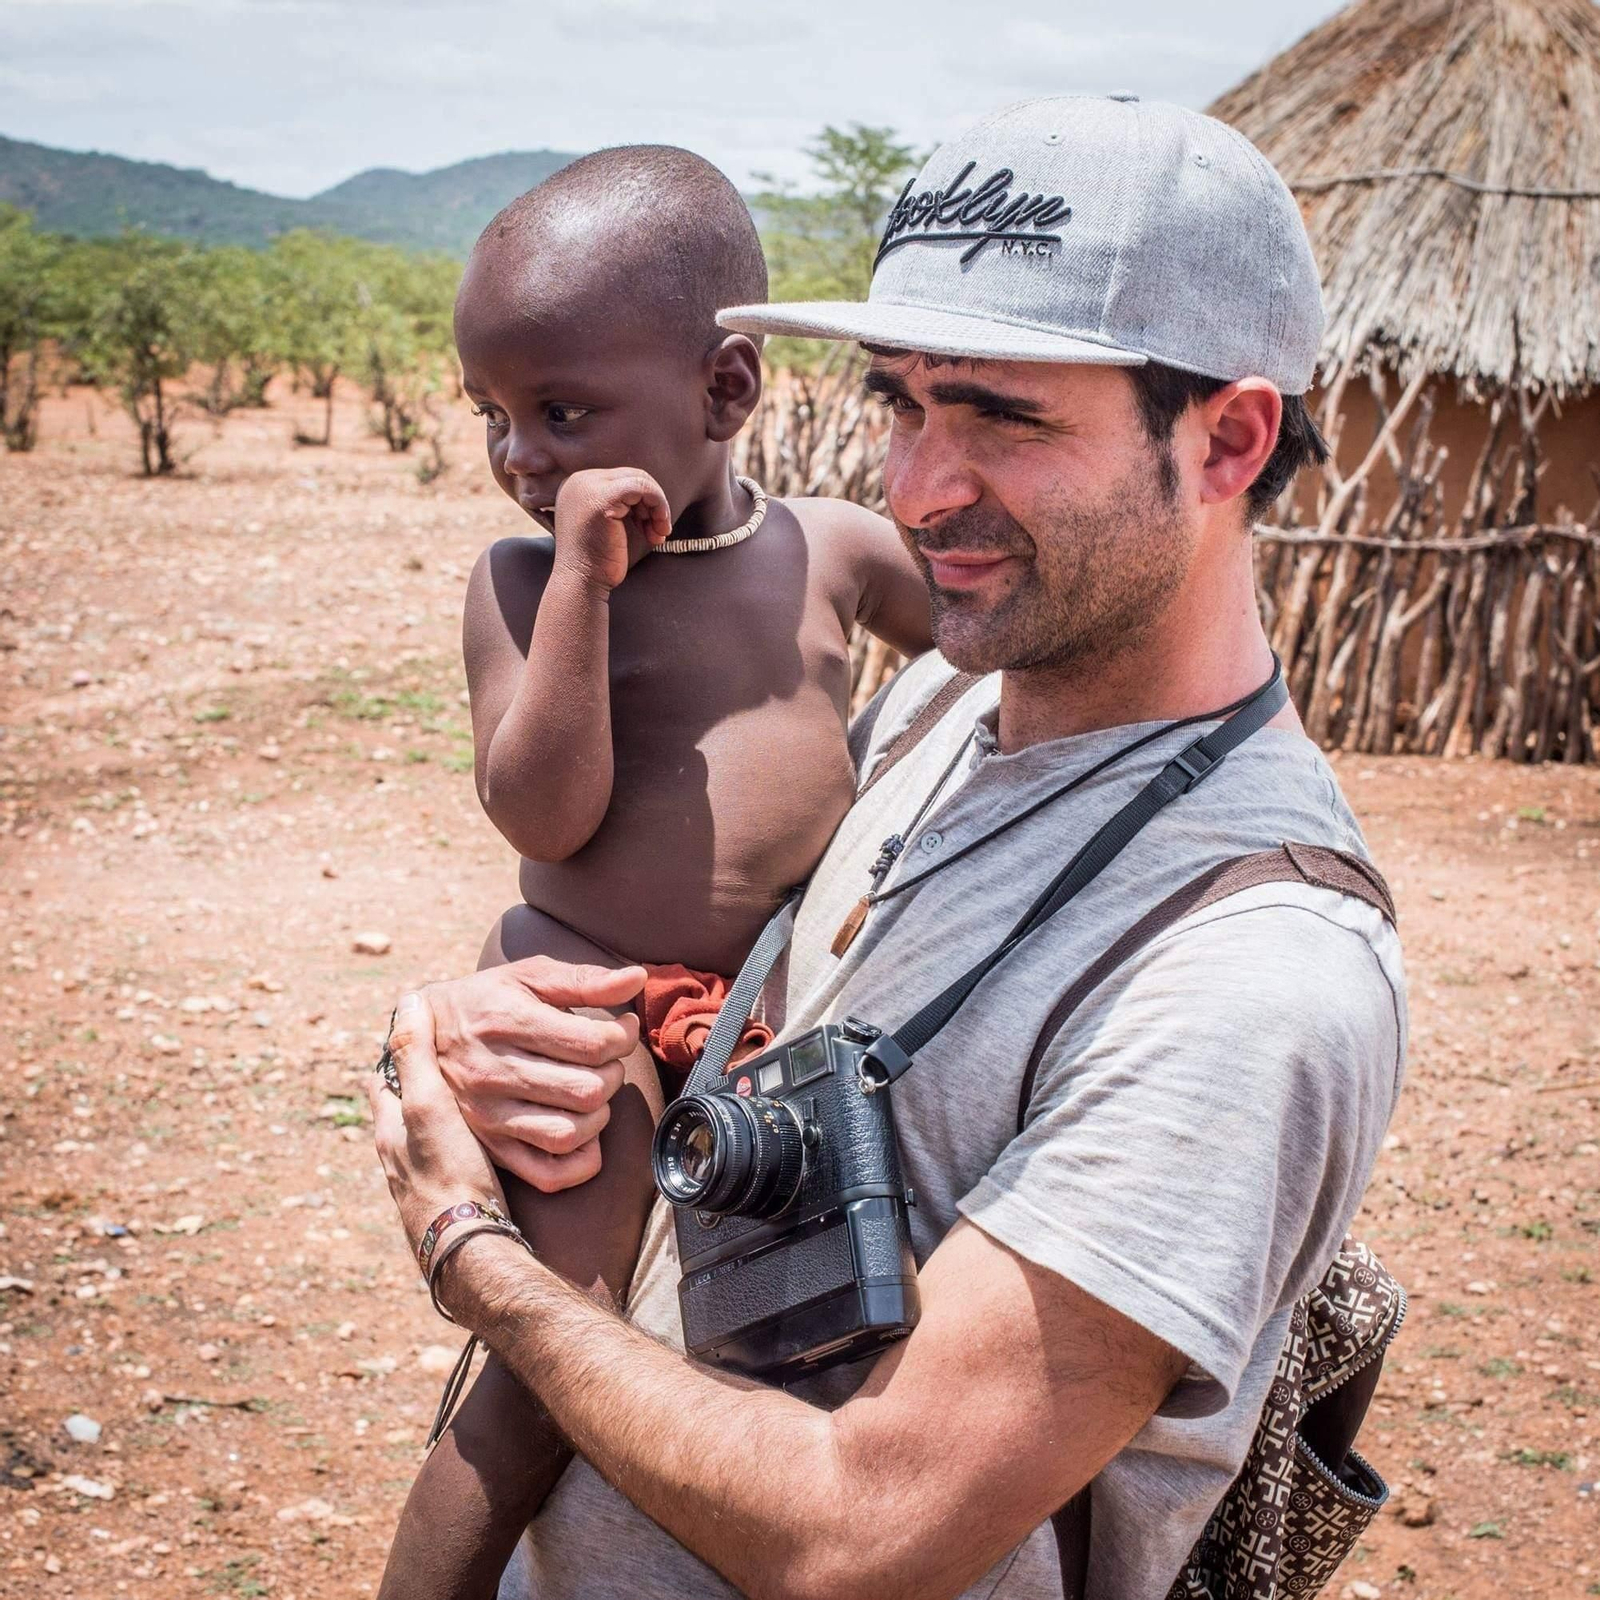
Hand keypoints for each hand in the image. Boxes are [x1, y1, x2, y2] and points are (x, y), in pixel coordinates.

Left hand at [368, 992, 506, 1262]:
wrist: (468, 1248)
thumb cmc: (446, 1174)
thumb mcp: (427, 1105)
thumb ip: (416, 1056)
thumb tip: (409, 1000)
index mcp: (390, 1127)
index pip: (384, 1076)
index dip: (399, 1048)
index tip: (420, 1025)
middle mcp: (401, 1154)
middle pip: (406, 1106)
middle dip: (425, 1081)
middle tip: (453, 1055)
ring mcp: (425, 1180)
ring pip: (433, 1134)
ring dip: (452, 1113)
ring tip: (483, 1091)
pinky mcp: (455, 1197)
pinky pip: (460, 1159)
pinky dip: (473, 1142)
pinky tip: (495, 1140)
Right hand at [425, 958, 647, 1191]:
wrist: (424, 1032)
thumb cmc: (487, 998)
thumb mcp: (529, 975)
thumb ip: (585, 979)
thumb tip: (638, 978)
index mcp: (507, 1022)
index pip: (592, 1043)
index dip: (623, 1036)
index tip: (623, 1029)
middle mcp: (493, 1071)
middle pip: (586, 1089)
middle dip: (613, 1073)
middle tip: (606, 1060)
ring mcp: (489, 1113)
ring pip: (570, 1132)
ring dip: (599, 1114)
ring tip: (593, 1090)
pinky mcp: (489, 1144)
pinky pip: (548, 1172)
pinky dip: (580, 1160)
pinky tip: (584, 1131)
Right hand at [553, 467, 671, 589]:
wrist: (581, 582)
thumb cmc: (597, 559)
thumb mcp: (607, 524)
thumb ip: (621, 504)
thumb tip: (652, 493)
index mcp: (578, 485)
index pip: (621, 478)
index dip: (642, 501)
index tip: (648, 527)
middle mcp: (579, 481)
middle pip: (632, 475)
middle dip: (651, 503)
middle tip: (658, 530)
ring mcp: (588, 487)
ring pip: (640, 479)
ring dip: (658, 507)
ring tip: (659, 533)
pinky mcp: (602, 500)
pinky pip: (642, 487)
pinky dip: (658, 504)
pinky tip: (659, 529)